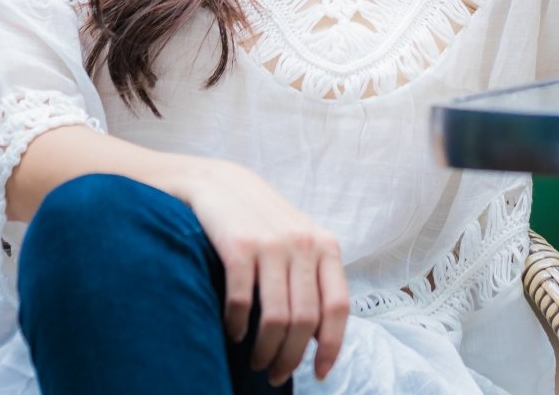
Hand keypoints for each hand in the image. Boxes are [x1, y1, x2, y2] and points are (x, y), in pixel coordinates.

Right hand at [181, 158, 349, 383]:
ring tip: (256, 362)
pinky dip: (236, 326)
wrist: (220, 183)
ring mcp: (272, 244)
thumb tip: (318, 337)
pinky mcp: (238, 245)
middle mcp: (304, 243)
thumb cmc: (263, 221)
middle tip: (276, 376)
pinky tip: (232, 333)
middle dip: (291, 357)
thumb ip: (314, 280)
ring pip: (276, 317)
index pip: (338, 306)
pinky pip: (241, 301)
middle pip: (305, 320)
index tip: (320, 374)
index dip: (331, 346)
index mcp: (326, 245)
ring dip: (265, 350)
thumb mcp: (300, 243)